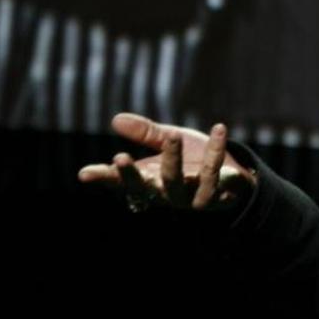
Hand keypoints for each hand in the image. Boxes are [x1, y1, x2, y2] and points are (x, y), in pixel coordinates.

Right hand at [78, 113, 256, 211]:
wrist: (232, 175)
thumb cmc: (192, 160)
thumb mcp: (168, 141)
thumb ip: (145, 133)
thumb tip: (116, 120)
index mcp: (151, 183)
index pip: (124, 183)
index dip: (106, 178)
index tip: (85, 173)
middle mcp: (168, 195)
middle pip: (146, 188)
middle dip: (132, 174)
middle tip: (119, 156)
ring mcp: (191, 198)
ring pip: (178, 182)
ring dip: (174, 159)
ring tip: (173, 134)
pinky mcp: (217, 195)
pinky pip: (214, 172)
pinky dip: (215, 150)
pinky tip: (219, 128)